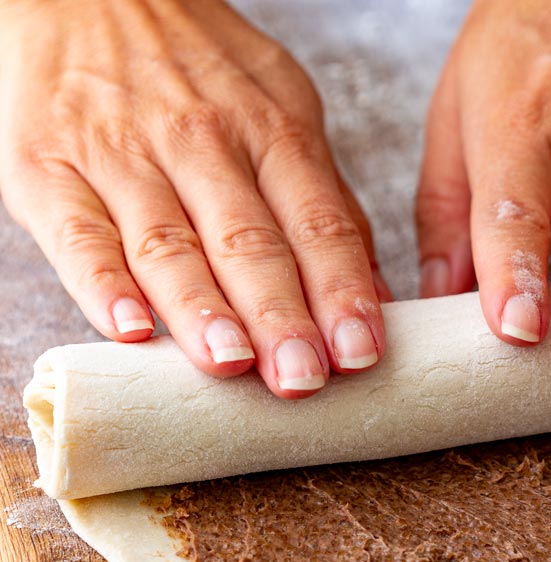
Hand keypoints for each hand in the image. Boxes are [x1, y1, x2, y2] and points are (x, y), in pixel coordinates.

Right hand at [0, 0, 387, 396]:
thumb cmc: (195, 71)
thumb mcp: (278, 109)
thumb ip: (325, 202)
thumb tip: (377, 296)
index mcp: (269, 129)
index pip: (315, 221)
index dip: (339, 290)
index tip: (360, 352)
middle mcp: (198, 140)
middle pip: (246, 241)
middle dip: (279, 315)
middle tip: (301, 378)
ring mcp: (120, 154)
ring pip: (167, 242)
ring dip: (200, 308)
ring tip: (230, 363)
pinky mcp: (50, 170)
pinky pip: (79, 235)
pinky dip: (103, 284)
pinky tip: (131, 331)